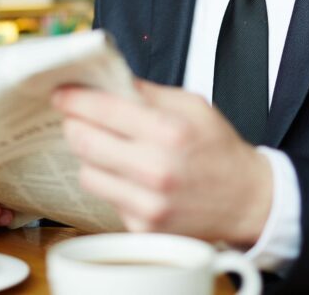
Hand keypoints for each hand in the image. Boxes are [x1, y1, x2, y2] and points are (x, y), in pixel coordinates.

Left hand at [52, 80, 272, 244]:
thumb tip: (105, 80)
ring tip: (110, 148)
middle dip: (74, 124)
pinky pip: (106, 198)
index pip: (102, 109)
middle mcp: (155, 170)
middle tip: (77, 117)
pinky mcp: (142, 227)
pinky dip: (110, 183)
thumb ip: (146, 92)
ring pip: (87, 173)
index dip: (74, 98)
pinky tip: (130, 176)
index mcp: (168, 131)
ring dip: (90, 157)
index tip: (61, 93)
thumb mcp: (192, 105)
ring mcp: (147, 203)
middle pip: (83, 142)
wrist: (247, 200)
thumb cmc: (219, 149)